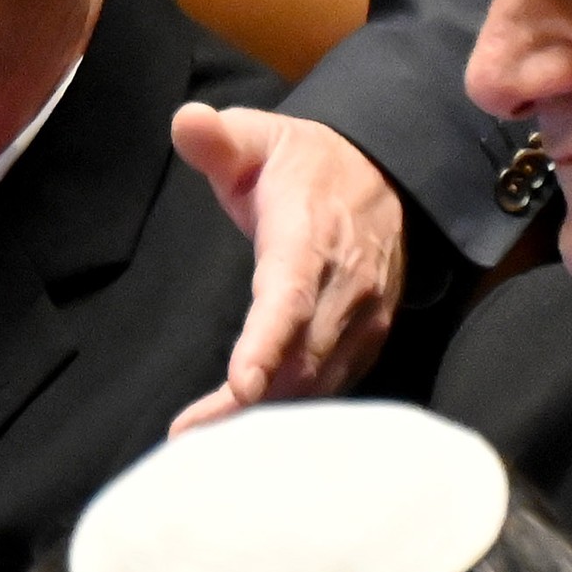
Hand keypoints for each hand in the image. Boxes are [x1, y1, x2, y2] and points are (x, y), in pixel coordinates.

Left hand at [168, 106, 408, 433]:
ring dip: (269, 419)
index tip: (242, 385)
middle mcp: (344, 283)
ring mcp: (363, 316)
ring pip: (318, 380)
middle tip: (191, 441)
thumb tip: (186, 122)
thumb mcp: (259, 136)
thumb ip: (219, 138)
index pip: (289, 293)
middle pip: (300, 356)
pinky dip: (296, 415)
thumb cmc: (303, 164)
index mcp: (309, 233)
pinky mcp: (368, 338)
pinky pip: (333, 386)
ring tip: (207, 449)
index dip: (267, 342)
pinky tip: (250, 439)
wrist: (385, 175)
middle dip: (249, 404)